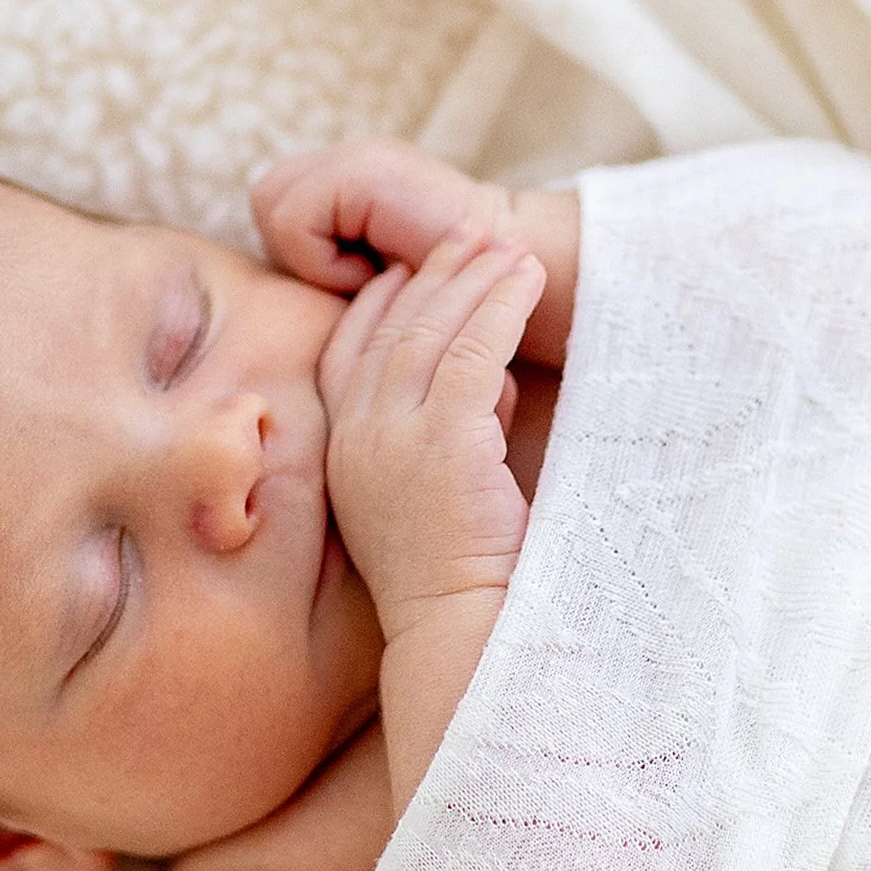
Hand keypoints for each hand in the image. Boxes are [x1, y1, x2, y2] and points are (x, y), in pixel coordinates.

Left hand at [255, 139, 577, 369]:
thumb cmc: (464, 305)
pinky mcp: (361, 173)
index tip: (354, 285)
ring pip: (272, 206)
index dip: (301, 255)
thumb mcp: (384, 287)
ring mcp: (356, 157)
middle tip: (354, 279)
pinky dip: (325, 262)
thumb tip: (280, 282)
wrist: (525, 279)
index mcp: (354, 180)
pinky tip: (374, 273)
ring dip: (312, 258)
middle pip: (265, 196)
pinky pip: (297, 223)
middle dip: (296, 250)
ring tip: (368, 277)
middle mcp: (351, 157)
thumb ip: (339, 274)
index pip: (275, 206)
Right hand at [316, 225, 543, 640]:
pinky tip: (525, 281)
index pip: (348, 351)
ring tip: (509, 246)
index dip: (380, 301)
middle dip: (434, 274)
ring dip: (474, 279)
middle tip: (472, 235)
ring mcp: (393, 440)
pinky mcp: (443, 445)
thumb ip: (444, 435)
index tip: (411, 266)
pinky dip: (499, 308)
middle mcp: (357, 439)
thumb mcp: (435, 492)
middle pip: (389, 329)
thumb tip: (487, 384)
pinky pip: (470, 354)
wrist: (465, 635)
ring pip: (430, 332)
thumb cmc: (462, 578)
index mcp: (345, 452)